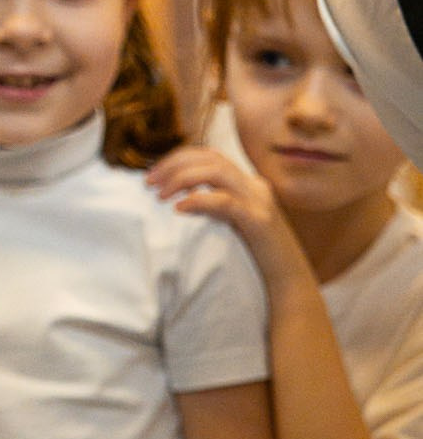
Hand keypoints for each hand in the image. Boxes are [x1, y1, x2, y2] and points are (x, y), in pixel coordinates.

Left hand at [147, 144, 304, 285]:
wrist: (289, 283)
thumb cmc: (255, 258)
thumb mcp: (231, 225)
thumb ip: (213, 207)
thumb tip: (177, 199)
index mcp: (247, 183)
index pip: (209, 155)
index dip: (177, 158)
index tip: (153, 175)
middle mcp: (254, 186)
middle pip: (210, 157)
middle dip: (174, 164)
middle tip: (149, 183)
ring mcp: (259, 201)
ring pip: (216, 171)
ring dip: (182, 178)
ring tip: (160, 195)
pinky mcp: (259, 221)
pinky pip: (225, 201)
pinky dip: (199, 200)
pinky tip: (179, 209)